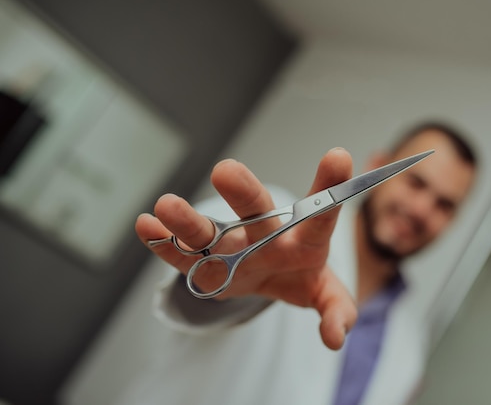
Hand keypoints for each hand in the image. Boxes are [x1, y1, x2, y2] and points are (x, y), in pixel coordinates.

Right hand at [135, 148, 356, 349]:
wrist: (271, 278)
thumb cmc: (303, 276)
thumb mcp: (327, 295)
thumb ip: (338, 311)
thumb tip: (334, 338)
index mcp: (303, 240)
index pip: (319, 216)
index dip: (330, 188)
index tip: (339, 157)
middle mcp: (265, 234)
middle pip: (256, 212)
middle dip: (243, 193)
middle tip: (226, 172)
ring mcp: (231, 245)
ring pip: (209, 231)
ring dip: (189, 221)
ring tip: (167, 205)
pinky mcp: (204, 263)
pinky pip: (182, 254)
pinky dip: (164, 242)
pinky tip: (146, 225)